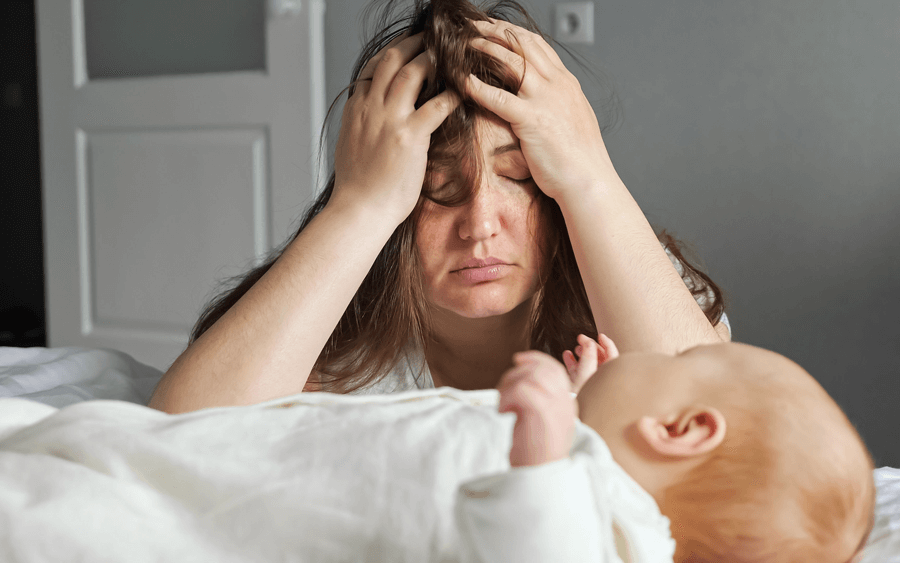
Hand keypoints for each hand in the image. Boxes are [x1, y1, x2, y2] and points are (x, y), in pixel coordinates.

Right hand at [332, 34, 458, 222]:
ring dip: (432, 60)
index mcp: (355, 111)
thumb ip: (362, 126)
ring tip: (448, 56)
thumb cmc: (358, 188)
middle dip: (413, 44)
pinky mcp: (410, 137)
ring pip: (411, 73)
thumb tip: (371, 120)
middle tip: (430, 40)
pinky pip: (436, 106)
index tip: (405, 48)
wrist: (359, 210)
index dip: (391, 54)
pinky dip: (451, 95)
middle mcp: (370, 109)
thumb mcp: (350, 146)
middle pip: (391, 60)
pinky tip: (461, 93)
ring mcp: (389, 120)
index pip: (372, 69)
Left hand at [465, 20, 614, 201]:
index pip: (538, 45)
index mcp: (566, 83)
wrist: (590, 180)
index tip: (494, 28)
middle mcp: (557, 84)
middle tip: (473, 26)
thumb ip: (556, 103)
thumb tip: (541, 102)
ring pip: (511, 61)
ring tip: (464, 44)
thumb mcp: (573, 119)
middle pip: (523, 44)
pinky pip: (499, 97)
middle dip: (495, 30)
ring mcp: (545, 100)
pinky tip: (463, 82)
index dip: (513, 33)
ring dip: (485, 49)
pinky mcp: (532, 120)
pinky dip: (478, 87)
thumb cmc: (580, 158)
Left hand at [496, 351, 576, 466]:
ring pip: (531, 375)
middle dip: (518, 371)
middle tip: (503, 389)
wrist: (540, 479)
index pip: (555, 369)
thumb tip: (520, 378)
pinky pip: (521, 389)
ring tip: (503, 405)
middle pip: (543, 368)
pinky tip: (504, 412)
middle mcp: (565, 403)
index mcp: (567, 404)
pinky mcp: (542, 414)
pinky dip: (506, 396)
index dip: (535, 359)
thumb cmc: (535, 455)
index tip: (517, 359)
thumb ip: (537, 401)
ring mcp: (556, 408)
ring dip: (509, 385)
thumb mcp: (541, 424)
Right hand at [562, 333, 618, 394]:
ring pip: (587, 363)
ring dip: (581, 353)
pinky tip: (567, 355)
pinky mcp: (578, 386)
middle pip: (599, 358)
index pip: (612, 355)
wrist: (572, 415)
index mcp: (609, 375)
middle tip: (581, 339)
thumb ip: (589, 355)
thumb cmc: (583, 396)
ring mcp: (589, 382)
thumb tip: (589, 342)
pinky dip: (572, 361)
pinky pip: (577, 370)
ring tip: (575, 348)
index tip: (599, 335)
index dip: (606, 343)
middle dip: (590, 346)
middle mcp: (600, 379)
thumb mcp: (587, 373)